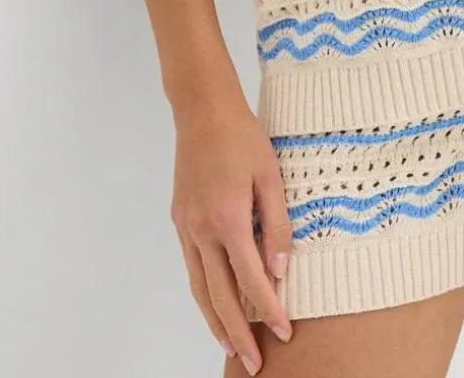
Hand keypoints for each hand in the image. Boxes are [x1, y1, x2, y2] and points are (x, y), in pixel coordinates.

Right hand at [171, 96, 293, 372]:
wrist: (202, 110)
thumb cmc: (242, 137)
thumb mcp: (270, 175)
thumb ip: (277, 224)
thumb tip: (281, 269)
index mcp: (227, 218)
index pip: (251, 279)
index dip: (268, 309)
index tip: (284, 331)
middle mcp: (201, 229)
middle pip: (219, 296)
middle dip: (237, 333)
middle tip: (253, 362)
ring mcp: (186, 227)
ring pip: (199, 287)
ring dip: (215, 321)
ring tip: (230, 346)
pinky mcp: (179, 220)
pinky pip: (192, 267)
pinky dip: (203, 293)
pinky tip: (215, 304)